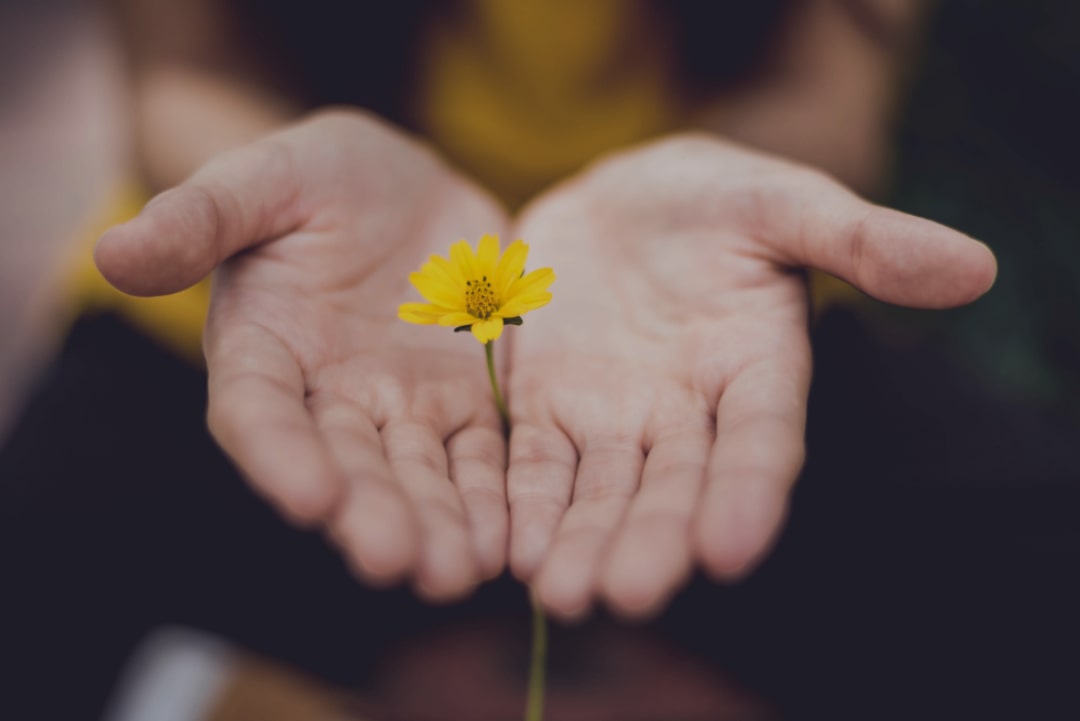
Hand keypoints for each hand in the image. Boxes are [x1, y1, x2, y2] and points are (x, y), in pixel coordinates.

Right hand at [95, 110, 510, 599]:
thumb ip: (200, 217)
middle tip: (397, 562)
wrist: (404, 188)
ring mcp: (402, 406)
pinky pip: (482, 457)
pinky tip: (510, 541)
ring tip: (458, 572)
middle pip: (346, 465)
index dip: (280, 455)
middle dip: (370, 514)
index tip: (309, 497)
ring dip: (437, 525)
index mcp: (264, 350)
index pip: (260, 412)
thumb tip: (112, 251)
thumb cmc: (318, 177)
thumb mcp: (263, 179)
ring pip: (418, 476)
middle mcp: (329, 397)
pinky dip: (493, 498)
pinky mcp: (466, 403)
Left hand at [505, 134, 996, 618]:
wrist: (620, 200)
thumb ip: (862, 239)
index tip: (730, 549)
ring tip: (562, 594)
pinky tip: (511, 551)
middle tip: (628, 594)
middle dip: (652, 540)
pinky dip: (525, 504)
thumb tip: (975, 267)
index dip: (749, 492)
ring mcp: (614, 417)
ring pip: (601, 491)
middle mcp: (688, 412)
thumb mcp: (783, 202)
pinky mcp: (547, 408)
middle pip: (674, 486)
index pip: (761, 441)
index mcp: (756, 369)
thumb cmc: (714, 198)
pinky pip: (534, 463)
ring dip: (583, 542)